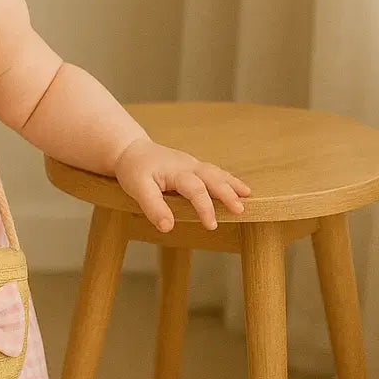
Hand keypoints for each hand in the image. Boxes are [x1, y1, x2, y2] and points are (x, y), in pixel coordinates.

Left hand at [113, 137, 250, 231]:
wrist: (131, 150)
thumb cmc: (134, 170)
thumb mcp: (138, 189)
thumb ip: (153, 207)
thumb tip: (168, 227)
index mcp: (176, 171)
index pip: (195, 190)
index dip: (205, 208)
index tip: (211, 226)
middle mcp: (188, 165)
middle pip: (212, 178)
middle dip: (227, 193)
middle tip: (240, 210)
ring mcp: (192, 164)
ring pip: (216, 173)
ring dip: (232, 184)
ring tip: (247, 195)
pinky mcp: (193, 166)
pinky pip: (214, 172)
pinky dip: (227, 179)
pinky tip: (237, 188)